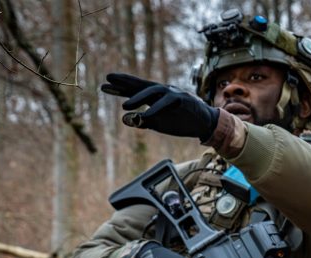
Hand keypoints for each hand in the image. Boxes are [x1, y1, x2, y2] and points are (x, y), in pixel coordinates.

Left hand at [102, 73, 218, 140]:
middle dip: (124, 83)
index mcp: (155, 96)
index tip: (104, 86)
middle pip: (141, 85)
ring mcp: (172, 93)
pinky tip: (146, 115)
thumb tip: (124, 119)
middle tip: (108, 79)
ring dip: (139, 98)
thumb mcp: (159, 124)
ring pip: (153, 91)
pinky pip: (166, 103)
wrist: (205, 123)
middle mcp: (162, 91)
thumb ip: (142, 121)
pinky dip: (156, 109)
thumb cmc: (182, 122)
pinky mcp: (182, 99)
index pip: (135, 90)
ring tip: (125, 106)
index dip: (120, 88)